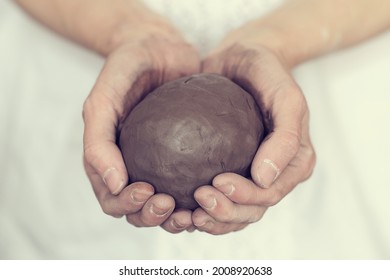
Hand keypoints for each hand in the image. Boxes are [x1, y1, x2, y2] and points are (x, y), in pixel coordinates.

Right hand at [82, 20, 199, 232]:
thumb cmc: (127, 69)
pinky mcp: (185, 158)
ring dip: (175, 218)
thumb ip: (99, 140)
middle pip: (138, 211)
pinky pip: (191, 187)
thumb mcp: (104, 98)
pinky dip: (198, 200)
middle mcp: (133, 166)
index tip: (149, 191)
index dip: (127, 204)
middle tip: (171, 204)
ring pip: (165, 208)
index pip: (112, 198)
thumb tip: (114, 184)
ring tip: (191, 211)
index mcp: (109, 159)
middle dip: (152, 216)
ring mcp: (160, 164)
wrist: (160, 47)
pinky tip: (213, 195)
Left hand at [193, 27, 315, 234]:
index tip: (217, 183)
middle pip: (250, 211)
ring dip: (211, 220)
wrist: (242, 59)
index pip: (270, 193)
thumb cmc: (267, 73)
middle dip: (225, 213)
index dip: (245, 198)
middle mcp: (273, 175)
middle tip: (198, 199)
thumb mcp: (286, 97)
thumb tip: (264, 179)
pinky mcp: (227, 170)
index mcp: (293, 163)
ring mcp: (250, 176)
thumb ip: (285, 137)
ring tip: (186, 214)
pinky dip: (199, 211)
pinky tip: (180, 208)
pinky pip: (215, 200)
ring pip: (232, 214)